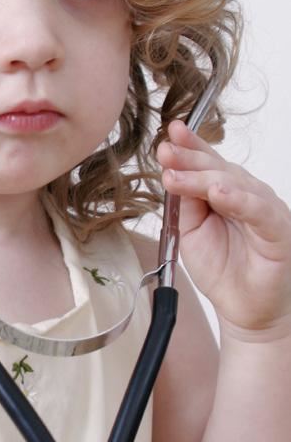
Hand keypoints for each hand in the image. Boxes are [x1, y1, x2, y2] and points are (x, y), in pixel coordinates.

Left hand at [157, 120, 290, 340]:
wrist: (242, 307)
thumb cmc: (221, 267)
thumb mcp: (190, 230)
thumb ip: (184, 203)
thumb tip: (172, 172)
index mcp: (225, 191)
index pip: (206, 163)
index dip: (189, 146)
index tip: (168, 134)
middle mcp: (246, 195)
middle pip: (217, 169)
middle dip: (188, 158)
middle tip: (164, 152)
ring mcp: (263, 210)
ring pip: (235, 185)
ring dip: (203, 178)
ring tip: (177, 174)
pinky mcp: (277, 231)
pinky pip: (258, 211)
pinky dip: (238, 200)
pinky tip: (219, 192)